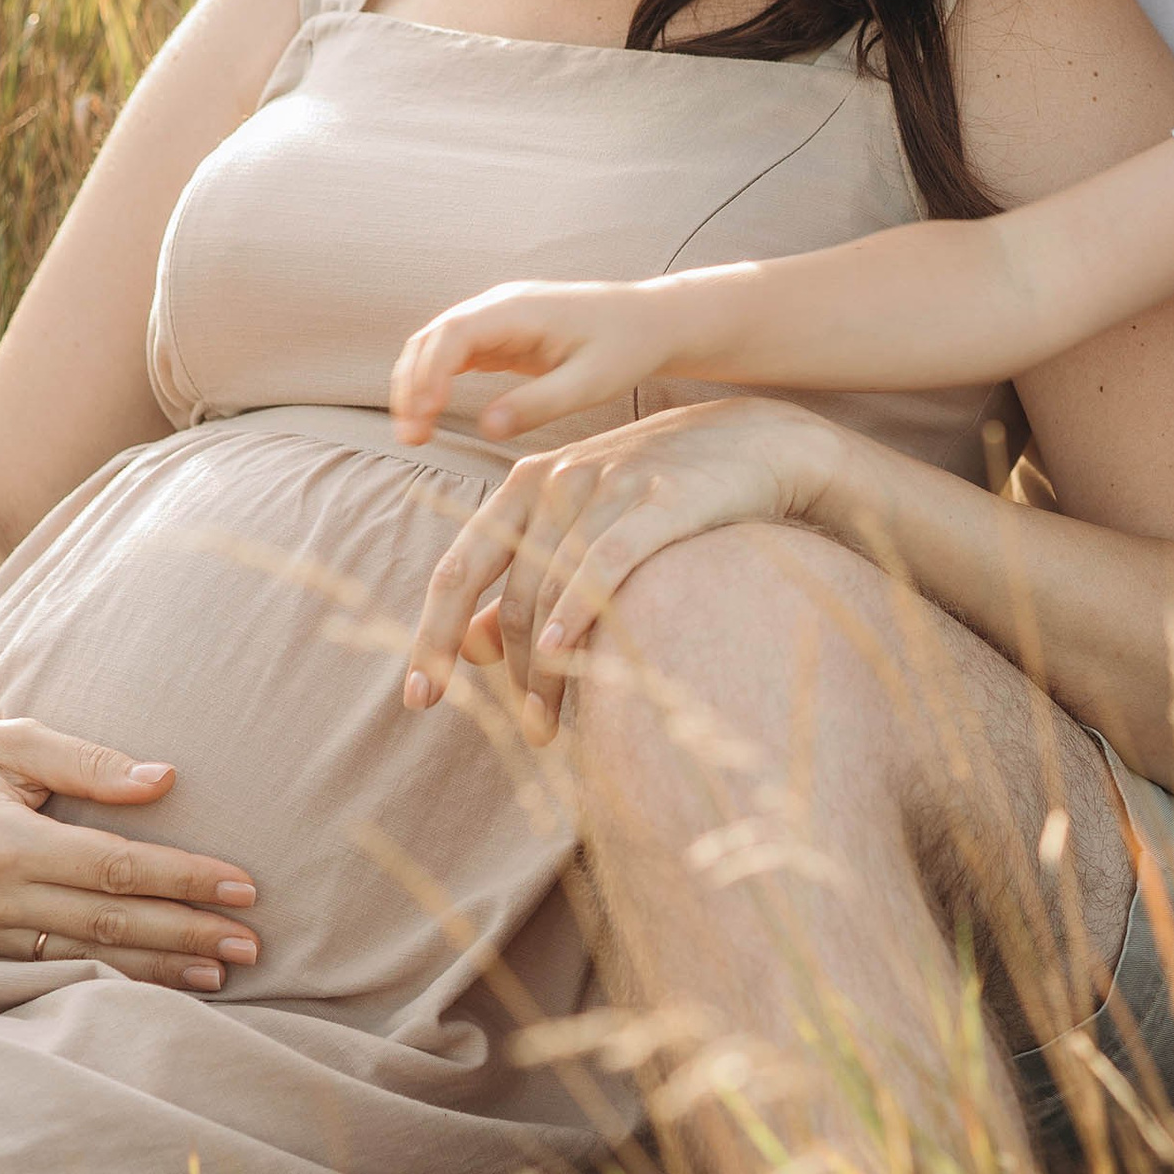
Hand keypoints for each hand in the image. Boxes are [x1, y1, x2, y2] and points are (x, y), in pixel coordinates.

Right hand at [0, 720, 259, 986]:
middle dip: (186, 935)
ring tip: (220, 974)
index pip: (116, 868)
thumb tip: (164, 780)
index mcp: (5, 841)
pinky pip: (54, 970)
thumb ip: (90, 762)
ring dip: (157, 970)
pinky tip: (156, 984)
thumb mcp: (14, 738)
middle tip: (252, 943)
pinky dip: (110, 977)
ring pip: (85, 958)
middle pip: (110, 922)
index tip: (243, 887)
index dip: (184, 879)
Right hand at [390, 280, 677, 448]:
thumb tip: (486, 429)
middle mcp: (499, 306)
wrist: (650, 321)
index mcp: (518, 310)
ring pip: (437, 345)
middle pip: (433, 338)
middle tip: (411, 438)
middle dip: (412, 385)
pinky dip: (436, 381)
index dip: (431, 373)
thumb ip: (539, 405)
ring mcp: (497, 318)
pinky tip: (431, 414)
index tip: (425, 415)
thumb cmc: (626, 348)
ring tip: (414, 433)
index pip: (454, 334)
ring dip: (418, 384)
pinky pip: (456, 354)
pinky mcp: (501, 335)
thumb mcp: (590, 383)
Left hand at [401, 400, 845, 743]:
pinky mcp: (662, 499)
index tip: (420, 699)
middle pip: (509, 594)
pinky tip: (561, 648)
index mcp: (525, 486)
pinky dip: (578, 607)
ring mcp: (609, 487)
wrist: (754, 441)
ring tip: (551, 722)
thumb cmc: (658, 491)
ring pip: (553, 590)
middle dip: (510, 674)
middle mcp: (557, 481)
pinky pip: (607, 560)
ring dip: (545, 666)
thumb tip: (468, 646)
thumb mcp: (580, 520)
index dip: (431, 638)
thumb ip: (522, 575)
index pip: (457, 571)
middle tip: (528, 732)